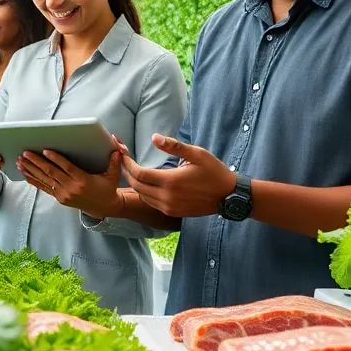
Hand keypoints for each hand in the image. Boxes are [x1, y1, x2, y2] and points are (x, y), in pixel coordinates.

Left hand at [18, 149, 124, 218]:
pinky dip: (34, 180)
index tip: (45, 150)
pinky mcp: (60, 198)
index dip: (56, 159)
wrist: (104, 207)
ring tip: (20, 161)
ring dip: (31, 170)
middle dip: (37, 162)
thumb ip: (114, 161)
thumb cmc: (107, 188)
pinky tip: (24, 174)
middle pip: (51, 173)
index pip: (67, 168)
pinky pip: (44, 188)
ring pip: (45, 180)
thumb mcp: (112, 175)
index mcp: (83, 180)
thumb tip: (116, 148)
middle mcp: (72, 188)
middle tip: (26, 153)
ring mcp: (64, 194)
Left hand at [119, 134, 235, 217]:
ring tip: (130, 170)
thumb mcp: (197, 154)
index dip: (128, 164)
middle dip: (127, 173)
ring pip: (142, 196)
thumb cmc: (214, 172)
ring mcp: (169, 207)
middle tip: (122, 161)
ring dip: (134, 183)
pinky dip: (144, 193)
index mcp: (171, 181)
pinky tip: (145, 183)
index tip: (123, 154)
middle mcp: (167, 197)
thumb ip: (174, 146)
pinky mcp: (172, 212)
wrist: (228, 196)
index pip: (139, 174)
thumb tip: (154, 137)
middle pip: (137, 186)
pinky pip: (151, 203)